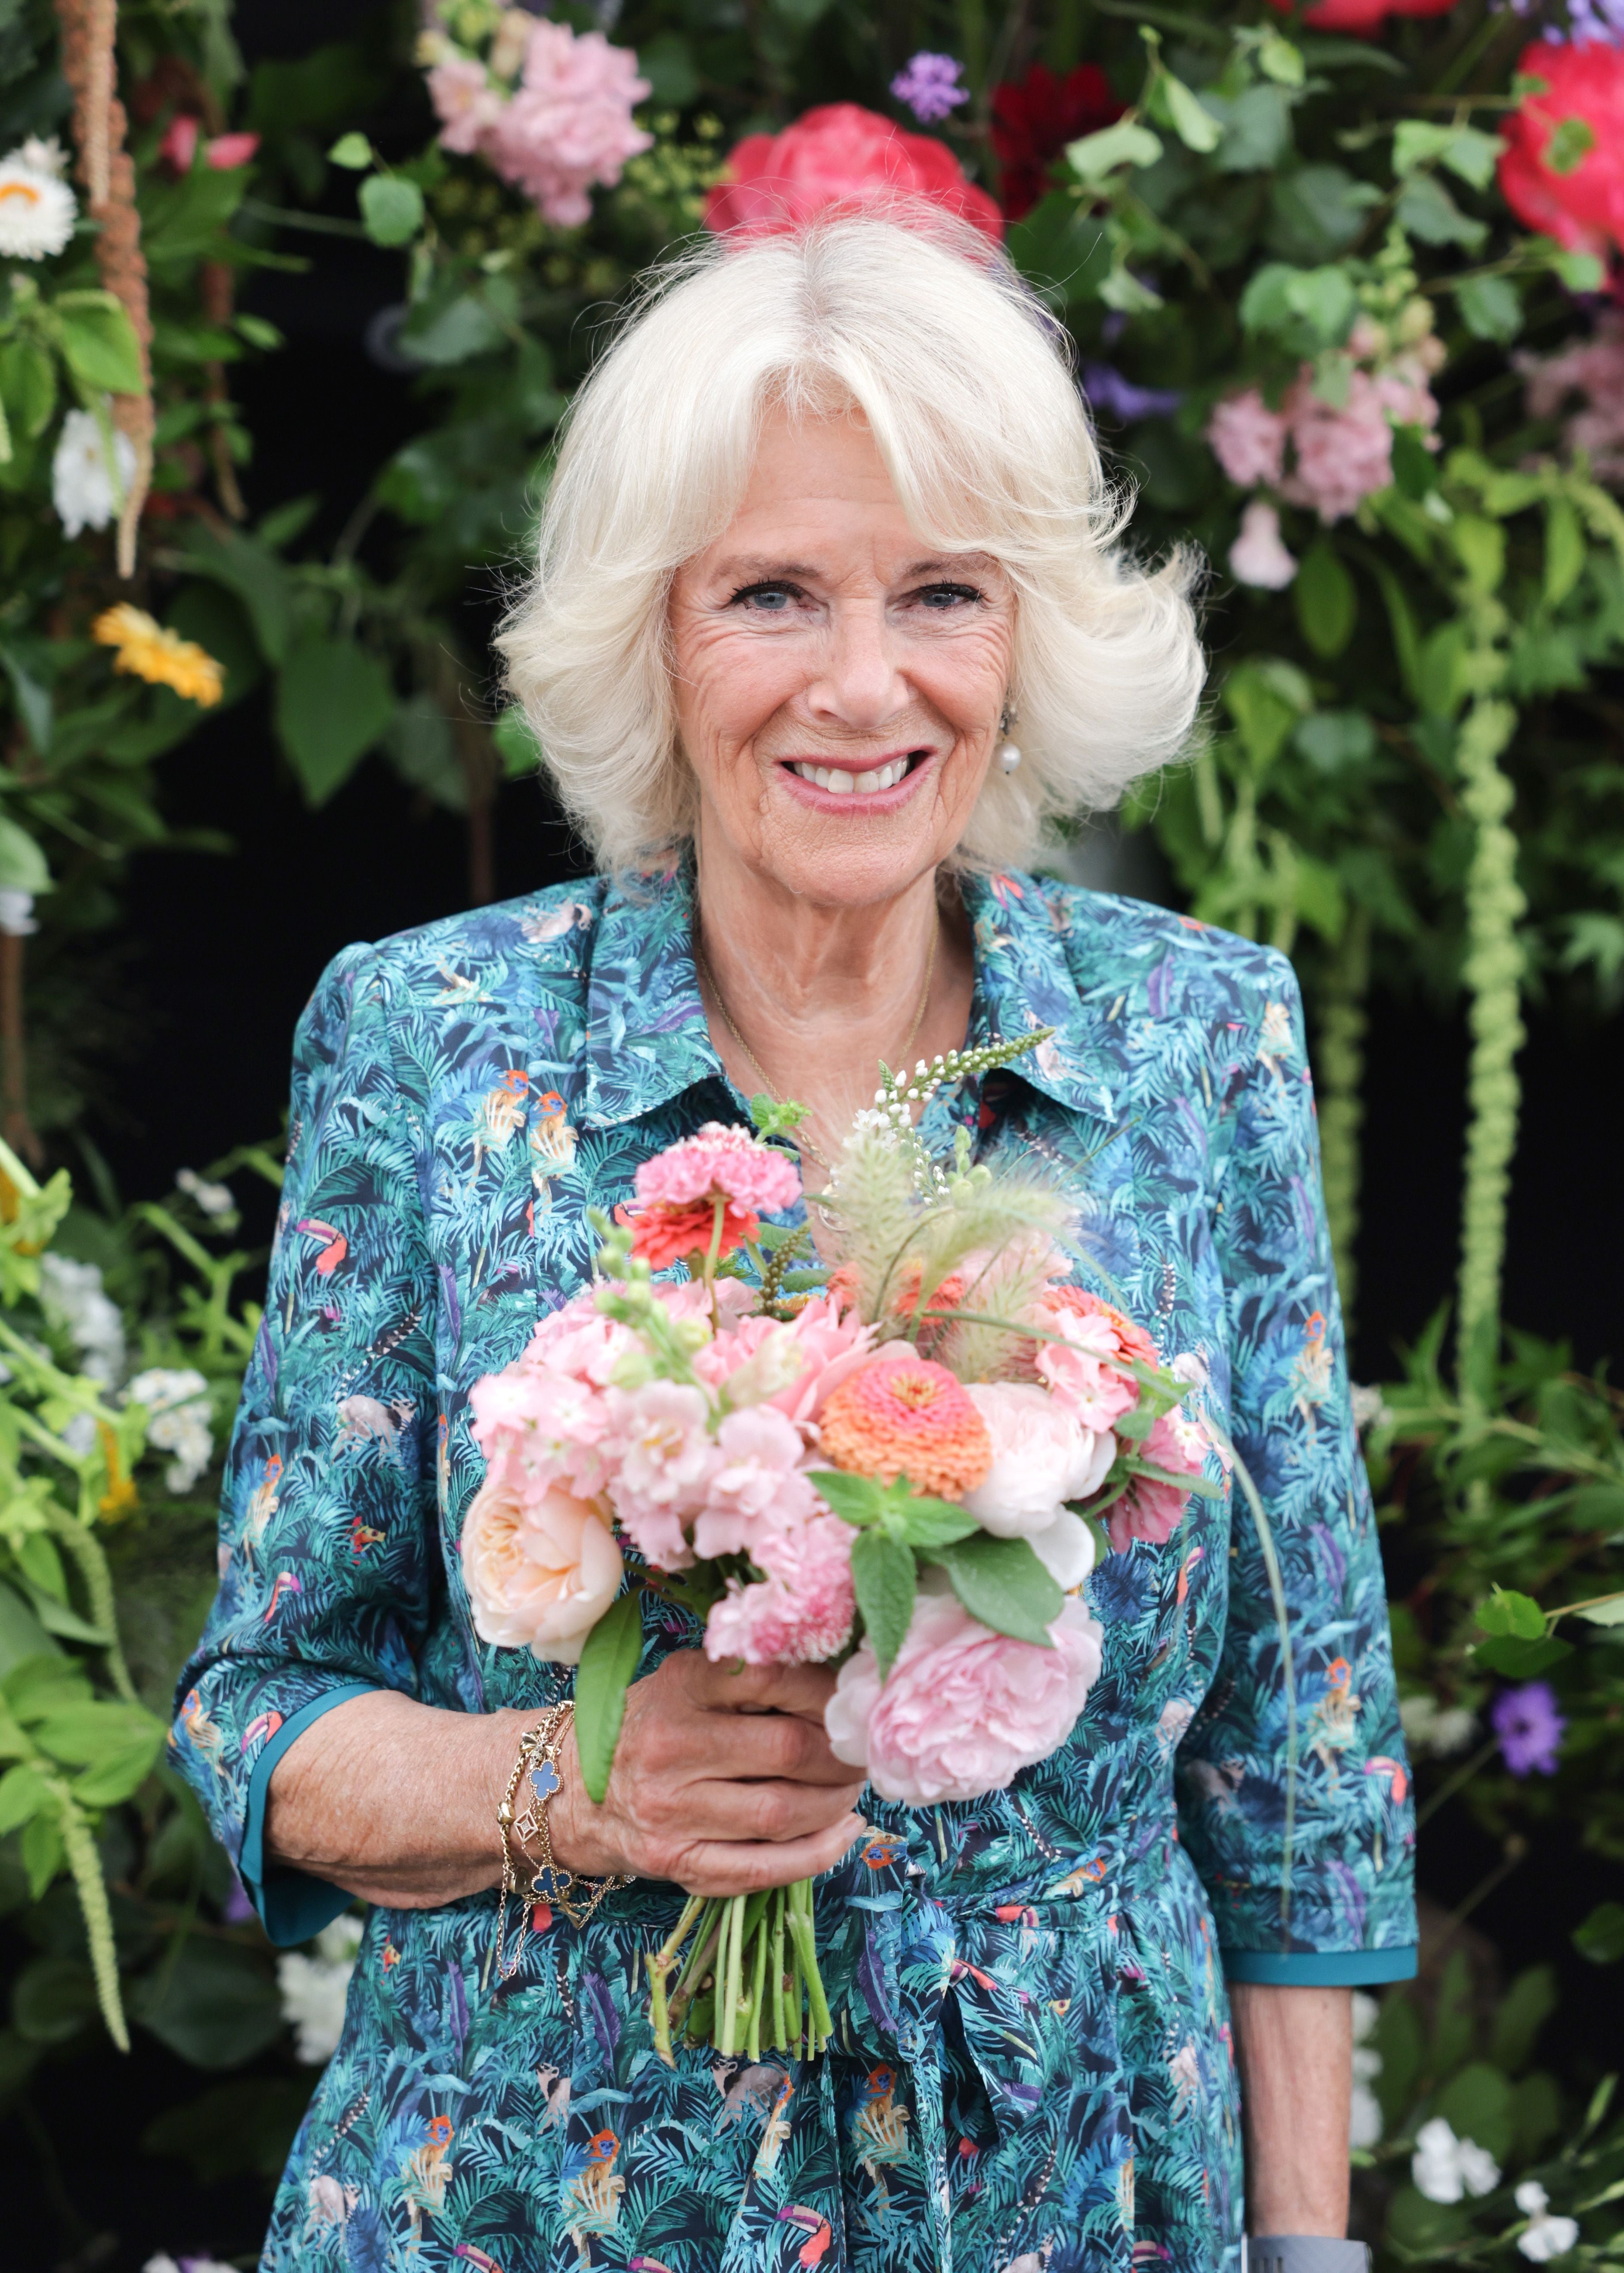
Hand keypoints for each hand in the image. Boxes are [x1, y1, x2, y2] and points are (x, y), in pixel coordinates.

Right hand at [551, 1650, 867, 1895]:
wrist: (567, 1788)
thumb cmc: (645, 1726)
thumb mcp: (685, 1681)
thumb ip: (748, 1679)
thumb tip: (840, 1686)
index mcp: (680, 1686)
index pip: (775, 1680)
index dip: (829, 1692)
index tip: (852, 1701)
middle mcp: (671, 1746)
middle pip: (790, 1750)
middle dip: (843, 1755)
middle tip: (861, 1753)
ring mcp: (671, 1811)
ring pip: (784, 1813)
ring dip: (836, 1803)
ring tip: (851, 1789)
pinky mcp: (676, 1862)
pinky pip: (763, 1867)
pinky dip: (817, 1853)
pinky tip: (842, 1832)